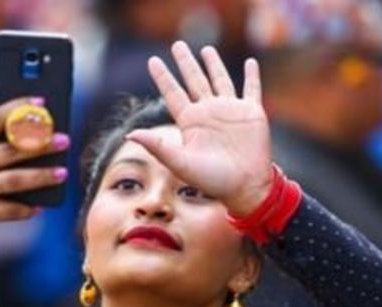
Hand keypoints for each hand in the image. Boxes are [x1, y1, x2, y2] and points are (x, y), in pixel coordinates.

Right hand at [0, 97, 69, 252]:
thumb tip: (33, 131)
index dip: (18, 109)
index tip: (42, 103)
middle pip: (10, 150)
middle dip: (41, 144)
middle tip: (64, 140)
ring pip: (14, 180)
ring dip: (42, 176)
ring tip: (62, 172)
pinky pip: (10, 210)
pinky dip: (27, 208)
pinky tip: (41, 205)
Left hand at [128, 41, 272, 216]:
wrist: (244, 187)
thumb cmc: (212, 180)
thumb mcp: (181, 162)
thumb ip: (157, 146)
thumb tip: (129, 135)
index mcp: (191, 122)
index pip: (173, 93)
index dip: (163, 77)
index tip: (153, 61)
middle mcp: (209, 113)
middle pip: (194, 80)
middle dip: (186, 62)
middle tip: (177, 44)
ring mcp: (230, 111)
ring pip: (220, 80)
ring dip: (214, 64)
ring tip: (206, 49)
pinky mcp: (252, 113)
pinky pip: (252, 89)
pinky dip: (252, 75)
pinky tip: (251, 62)